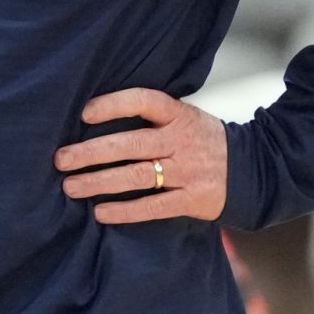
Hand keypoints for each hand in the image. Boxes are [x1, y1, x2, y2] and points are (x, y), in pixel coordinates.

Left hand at [54, 86, 228, 224]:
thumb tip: (94, 118)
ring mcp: (188, 171)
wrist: (253, 168)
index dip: (112, 105)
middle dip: (92, 152)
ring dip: (100, 182)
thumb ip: (151, 117)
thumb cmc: (201, 139)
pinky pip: (153, 206)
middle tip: (61, 159)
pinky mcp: (193, 199)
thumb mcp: (184, 117)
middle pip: (131, 144)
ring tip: (71, 186)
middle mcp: (182, 140)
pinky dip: (125, 210)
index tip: (83, 114)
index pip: (143, 101)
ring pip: (137, 176)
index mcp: (178, 114)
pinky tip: (100, 211)